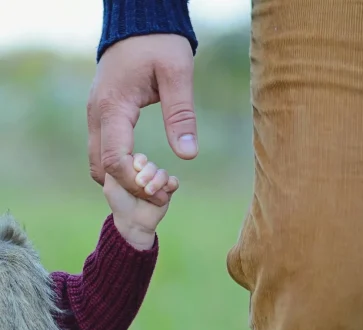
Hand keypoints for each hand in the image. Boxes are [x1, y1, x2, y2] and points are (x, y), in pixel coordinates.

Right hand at [87, 34, 196, 206]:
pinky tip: (141, 168)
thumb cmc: (159, 44)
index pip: (115, 160)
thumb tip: (188, 154)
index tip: (160, 192)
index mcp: (113, 107)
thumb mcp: (177, 75)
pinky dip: (117, 166)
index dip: (136, 183)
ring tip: (151, 182)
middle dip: (127, 187)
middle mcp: (96, 115)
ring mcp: (95, 115)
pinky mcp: (101, 115)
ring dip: (120, 178)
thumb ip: (181, 115)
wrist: (139, 24)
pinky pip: (102, 150)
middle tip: (157, 193)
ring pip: (98, 161)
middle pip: (101, 167)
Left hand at [103, 153, 178, 249]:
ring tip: (149, 192)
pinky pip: (174, 182)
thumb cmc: (120, 203)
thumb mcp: (110, 184)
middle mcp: (146, 174)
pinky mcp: (168, 191)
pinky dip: (170, 184)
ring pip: (163, 173)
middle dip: (147, 173)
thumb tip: (126, 155)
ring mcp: (157, 182)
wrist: (132, 222)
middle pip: (152, 165)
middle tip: (140, 184)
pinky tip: (164, 191)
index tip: (136, 168)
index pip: (140, 158)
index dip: (139, 161)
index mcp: (133, 170)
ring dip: (157, 181)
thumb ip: (114, 167)